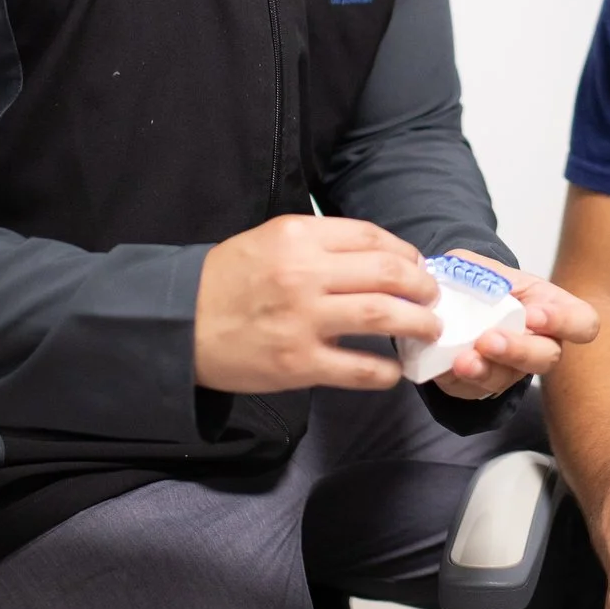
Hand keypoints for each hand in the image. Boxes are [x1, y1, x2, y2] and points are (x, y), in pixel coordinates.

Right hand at [191, 215, 439, 392]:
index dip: (404, 252)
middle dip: (421, 285)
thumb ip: (320, 243)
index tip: (416, 264)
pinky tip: (394, 370)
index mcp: (298, 237)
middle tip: (431, 297)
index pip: (371, 237)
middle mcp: (304, 274)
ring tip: (428, 329)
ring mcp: (303, 321)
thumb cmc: (227, 280)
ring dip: (416, 323)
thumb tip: (380, 256)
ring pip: (381, 316)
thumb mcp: (270, 239)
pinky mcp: (298, 364)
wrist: (179, 325)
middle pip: (387, 274)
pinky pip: (358, 369)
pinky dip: (385, 371)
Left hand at [426, 251, 601, 399]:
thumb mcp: (482, 268)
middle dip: (519, 350)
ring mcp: (514, 368)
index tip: (532, 315)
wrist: (455, 311)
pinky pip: (477, 389)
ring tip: (463, 360)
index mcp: (552, 308)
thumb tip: (466, 276)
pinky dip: (461, 378)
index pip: (582, 322)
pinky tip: (449, 366)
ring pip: (510, 378)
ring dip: (487, 369)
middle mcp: (541, 343)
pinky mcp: (485, 384)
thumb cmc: (484, 286)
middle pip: (548, 357)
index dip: (563, 322)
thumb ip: (477, 270)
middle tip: (489, 340)